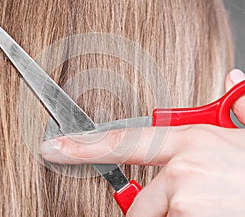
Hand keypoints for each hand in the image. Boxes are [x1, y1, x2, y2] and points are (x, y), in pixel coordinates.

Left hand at [40, 69, 244, 216]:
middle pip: (139, 198)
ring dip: (172, 215)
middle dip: (153, 205)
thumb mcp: (244, 133)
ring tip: (205, 204)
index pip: (122, 141)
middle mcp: (181, 168)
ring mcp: (184, 198)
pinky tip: (209, 210)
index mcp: (189, 140)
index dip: (83, 145)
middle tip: (183, 199)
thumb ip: (235, 109)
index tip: (55, 147)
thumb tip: (235, 77)